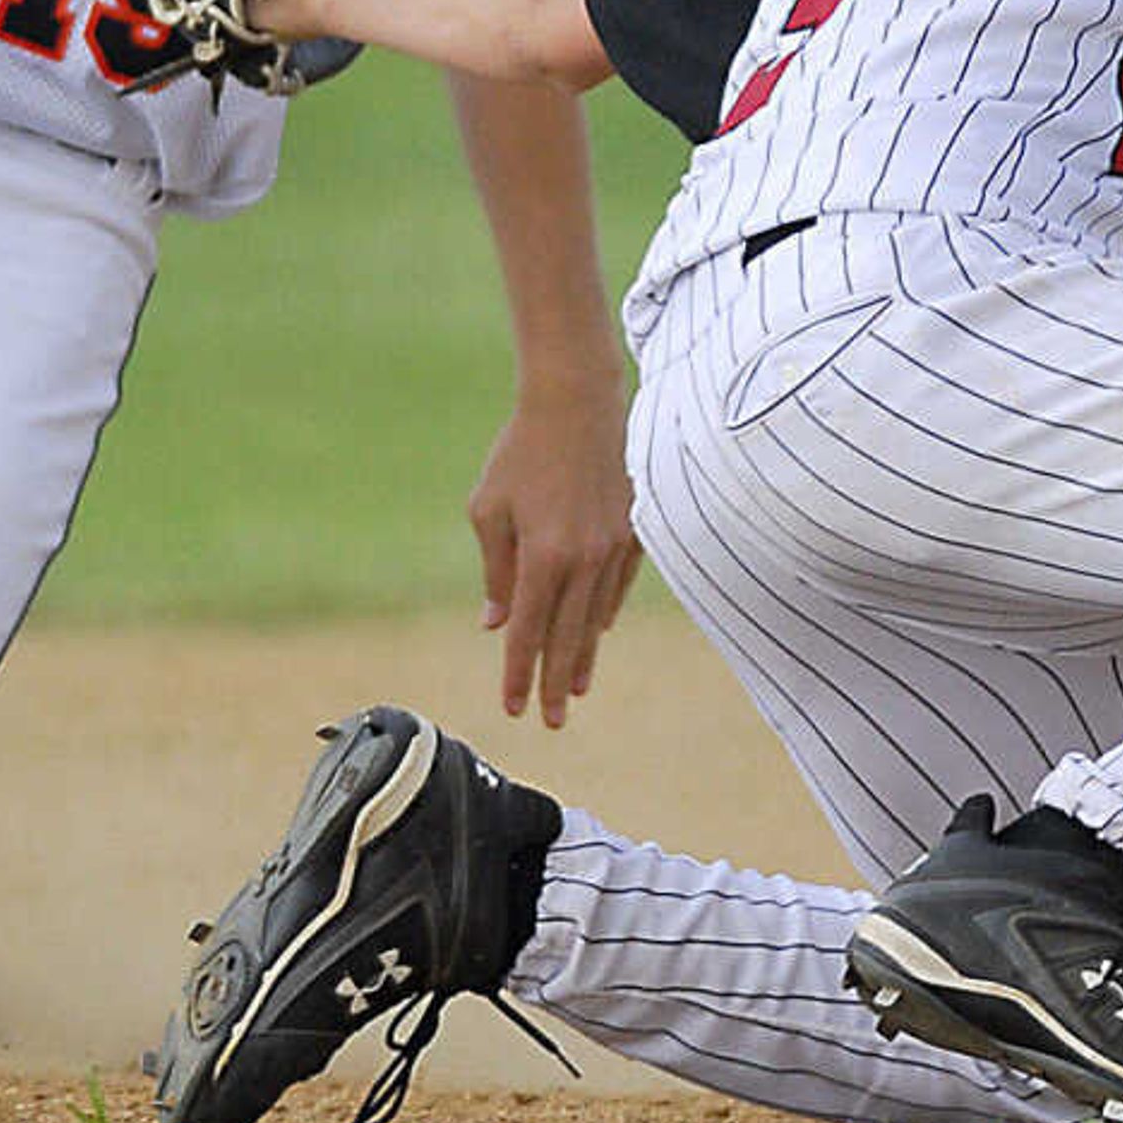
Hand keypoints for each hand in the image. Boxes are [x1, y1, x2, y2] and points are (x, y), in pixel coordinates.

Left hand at [468, 380, 639, 728]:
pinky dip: (605, 612)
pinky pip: (619, 586)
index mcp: (542, 558)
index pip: (526, 633)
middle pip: (567, 637)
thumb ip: (495, 572)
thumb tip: (496, 623)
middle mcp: (584, 561)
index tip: (514, 708)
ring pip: (597, 617)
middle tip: (551, 720)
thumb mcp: (489, 509)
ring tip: (575, 687)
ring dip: (583, 654)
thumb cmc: (521, 452)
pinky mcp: (633, 530)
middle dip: (555, 683)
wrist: (577, 401)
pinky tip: (597, 631)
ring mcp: (615, 547)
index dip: (519, 675)